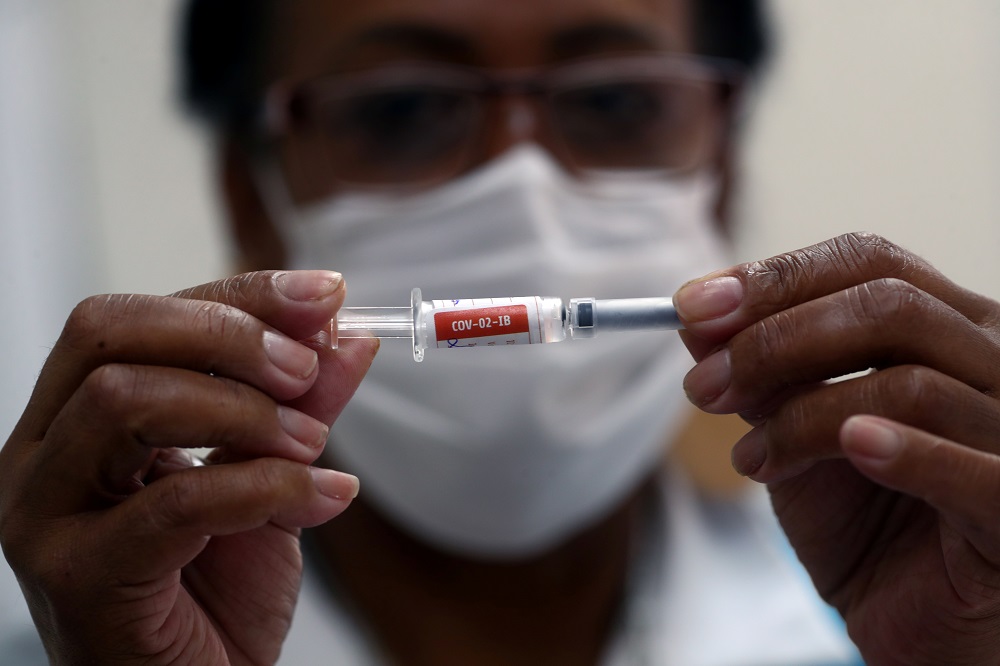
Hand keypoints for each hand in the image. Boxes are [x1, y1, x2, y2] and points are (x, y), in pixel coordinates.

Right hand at [0, 271, 377, 664]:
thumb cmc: (214, 590)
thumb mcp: (270, 473)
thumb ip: (302, 402)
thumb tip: (346, 334)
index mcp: (78, 415)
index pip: (141, 316)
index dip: (237, 295)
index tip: (324, 295)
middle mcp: (42, 452)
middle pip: (110, 334)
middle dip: (226, 335)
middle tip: (305, 368)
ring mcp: (45, 513)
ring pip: (125, 401)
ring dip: (244, 411)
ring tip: (313, 443)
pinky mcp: (77, 574)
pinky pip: (175, 502)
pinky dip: (267, 488)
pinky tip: (326, 497)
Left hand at [674, 233, 999, 664]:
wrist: (910, 619)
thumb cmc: (862, 518)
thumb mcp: (793, 432)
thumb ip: (760, 375)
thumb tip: (696, 321)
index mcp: (944, 327)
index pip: (868, 263)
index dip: (774, 278)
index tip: (689, 308)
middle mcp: (994, 361)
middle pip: (887, 308)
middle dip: (773, 341)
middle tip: (703, 387)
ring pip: (909, 383)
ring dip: (804, 416)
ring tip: (751, 460)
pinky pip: (970, 465)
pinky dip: (902, 450)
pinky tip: (851, 450)